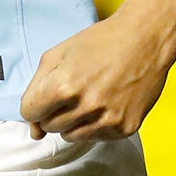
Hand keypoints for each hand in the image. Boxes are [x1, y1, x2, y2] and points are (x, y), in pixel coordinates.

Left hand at [20, 0, 175, 142]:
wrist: (146, 38)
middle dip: (54, 111)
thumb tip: (34, 130)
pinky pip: (96, 137)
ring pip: (71, 136)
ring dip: (73, 121)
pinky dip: (96, 124)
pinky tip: (106, 102)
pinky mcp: (125, 128)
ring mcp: (108, 120)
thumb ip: (36, 89)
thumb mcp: (59, 53)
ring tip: (88, 97)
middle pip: (50, 126)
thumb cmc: (101, 41)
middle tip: (72, 91)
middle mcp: (86, 107)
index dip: (35, 103)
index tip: (46, 97)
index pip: (30, 113)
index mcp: (64, 86)